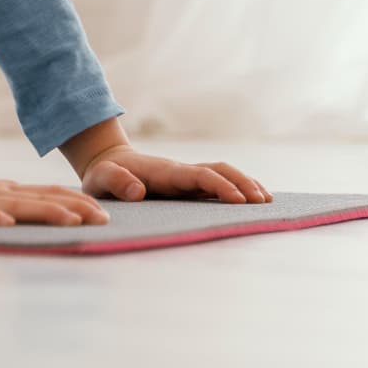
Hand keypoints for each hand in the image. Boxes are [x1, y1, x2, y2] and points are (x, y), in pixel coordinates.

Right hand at [0, 161, 111, 226]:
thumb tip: (42, 210)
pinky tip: (6, 224)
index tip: (102, 212)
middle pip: (39, 199)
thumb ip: (8, 203)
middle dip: (72, 208)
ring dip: (44, 212)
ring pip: (14, 206)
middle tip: (102, 217)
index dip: (74, 202)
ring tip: (70, 220)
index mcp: (3, 193)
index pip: (45, 195)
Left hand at [74, 145, 271, 203]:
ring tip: (267, 202)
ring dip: (245, 183)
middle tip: (263, 203)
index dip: (220, 186)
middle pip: (219, 170)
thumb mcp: (101, 179)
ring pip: (222, 173)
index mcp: (164, 172)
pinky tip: (252, 199)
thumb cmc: (103, 175)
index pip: (199, 175)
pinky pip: (217, 182)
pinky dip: (238, 187)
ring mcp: (186, 176)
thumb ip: (116, 183)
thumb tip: (138, 192)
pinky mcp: (188, 183)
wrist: (106, 164)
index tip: (239, 201)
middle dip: (242, 184)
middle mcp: (180, 171)